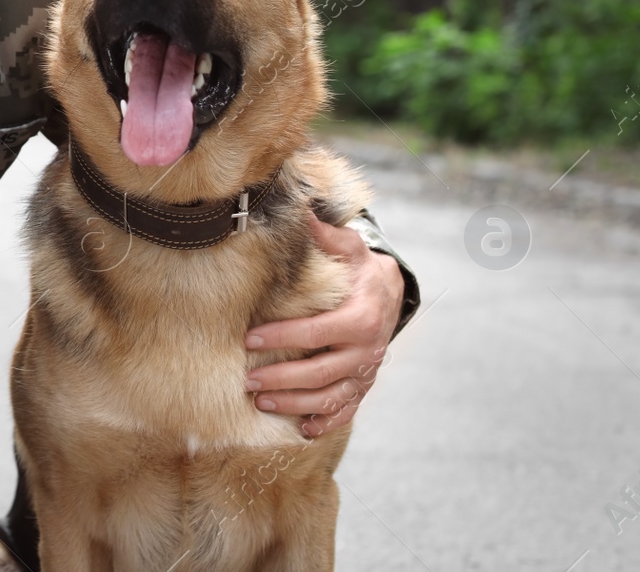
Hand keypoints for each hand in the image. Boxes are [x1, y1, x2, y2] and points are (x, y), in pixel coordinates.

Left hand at [242, 212, 403, 436]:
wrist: (392, 295)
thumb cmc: (360, 270)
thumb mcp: (349, 248)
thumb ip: (326, 235)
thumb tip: (300, 210)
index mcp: (361, 316)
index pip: (317, 332)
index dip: (283, 337)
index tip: (250, 339)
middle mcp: (366, 349)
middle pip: (321, 372)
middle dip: (282, 379)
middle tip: (247, 381)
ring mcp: (366, 372)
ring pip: (330, 396)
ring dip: (296, 404)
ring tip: (261, 403)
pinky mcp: (363, 386)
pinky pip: (347, 410)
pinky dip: (327, 422)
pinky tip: (303, 429)